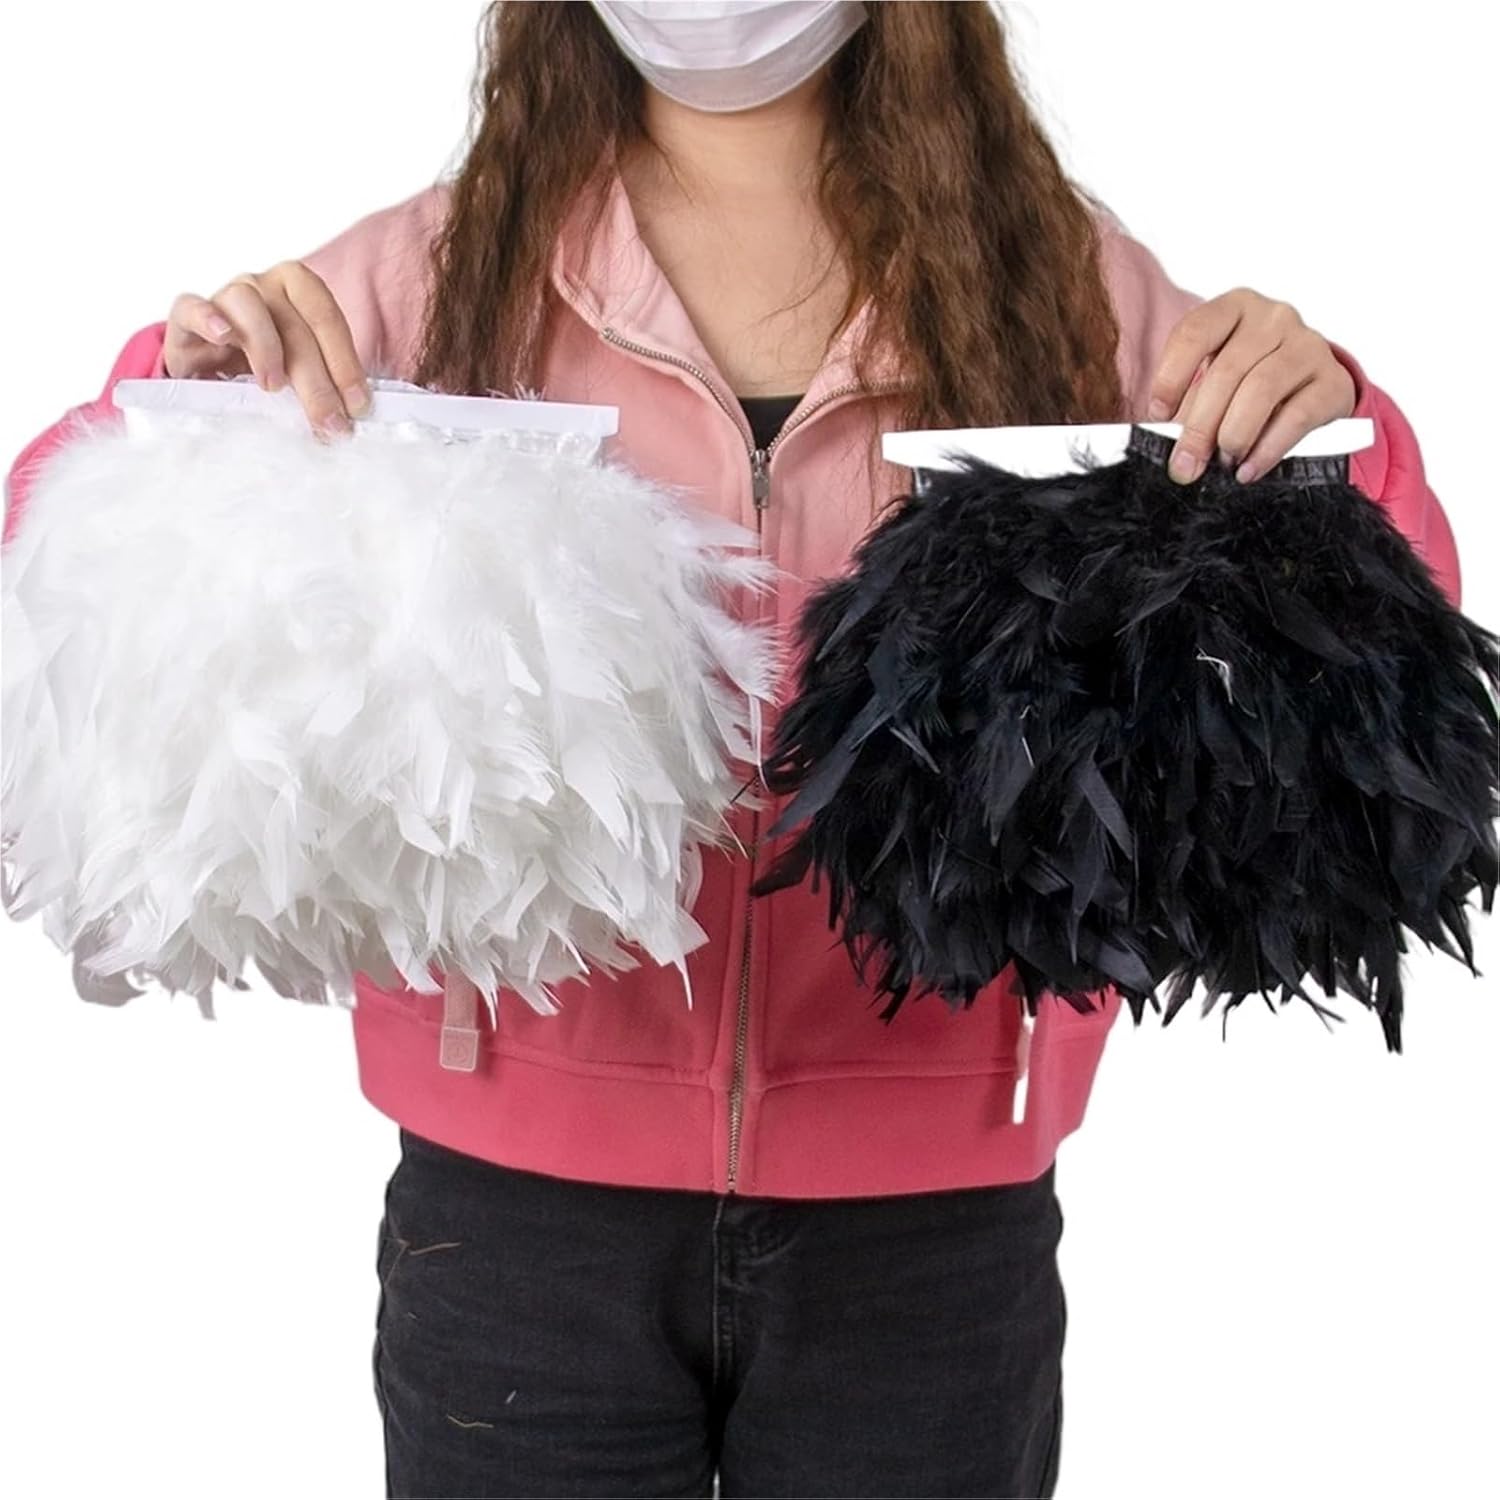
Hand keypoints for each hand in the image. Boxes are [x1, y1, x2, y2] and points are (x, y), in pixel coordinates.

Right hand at [162, 261, 368, 437]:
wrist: (206, 379)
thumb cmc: (263, 375)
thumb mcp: (302, 379)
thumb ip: (328, 385)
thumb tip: (355, 417)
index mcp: (300, 293)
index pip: (327, 317)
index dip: (345, 362)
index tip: (358, 406)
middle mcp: (264, 287)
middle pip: (294, 324)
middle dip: (317, 378)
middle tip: (329, 421)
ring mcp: (225, 296)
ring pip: (248, 306)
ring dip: (266, 347)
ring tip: (273, 387)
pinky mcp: (185, 317)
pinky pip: (191, 305)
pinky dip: (207, 318)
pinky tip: (222, 337)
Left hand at [1148, 288, 1356, 484]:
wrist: (1307, 388)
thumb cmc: (1245, 383)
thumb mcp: (1213, 381)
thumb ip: (1188, 405)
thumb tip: (1175, 453)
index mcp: (1234, 308)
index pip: (1194, 332)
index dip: (1170, 377)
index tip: (1158, 415)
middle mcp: (1274, 318)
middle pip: (1227, 371)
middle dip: (1199, 426)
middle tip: (1186, 464)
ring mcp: (1308, 345)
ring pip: (1261, 390)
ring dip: (1234, 435)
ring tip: (1223, 463)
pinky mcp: (1333, 380)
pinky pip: (1297, 416)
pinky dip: (1267, 449)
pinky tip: (1248, 470)